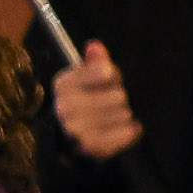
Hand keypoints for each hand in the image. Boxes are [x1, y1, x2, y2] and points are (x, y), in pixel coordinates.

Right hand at [52, 43, 142, 159]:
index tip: (109, 80)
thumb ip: (96, 62)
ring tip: (117, 117)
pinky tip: (126, 129)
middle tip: (115, 103)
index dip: (114, 76)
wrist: (75, 139)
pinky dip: (129, 131)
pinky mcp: (90, 146)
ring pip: (123, 114)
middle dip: (121, 98)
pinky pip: (124, 133)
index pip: (105, 71)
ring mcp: (75, 128)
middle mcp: (64, 106)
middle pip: (118, 95)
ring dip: (125, 116)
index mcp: (63, 83)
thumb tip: (94, 46)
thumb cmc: (88, 100)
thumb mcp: (90, 78)